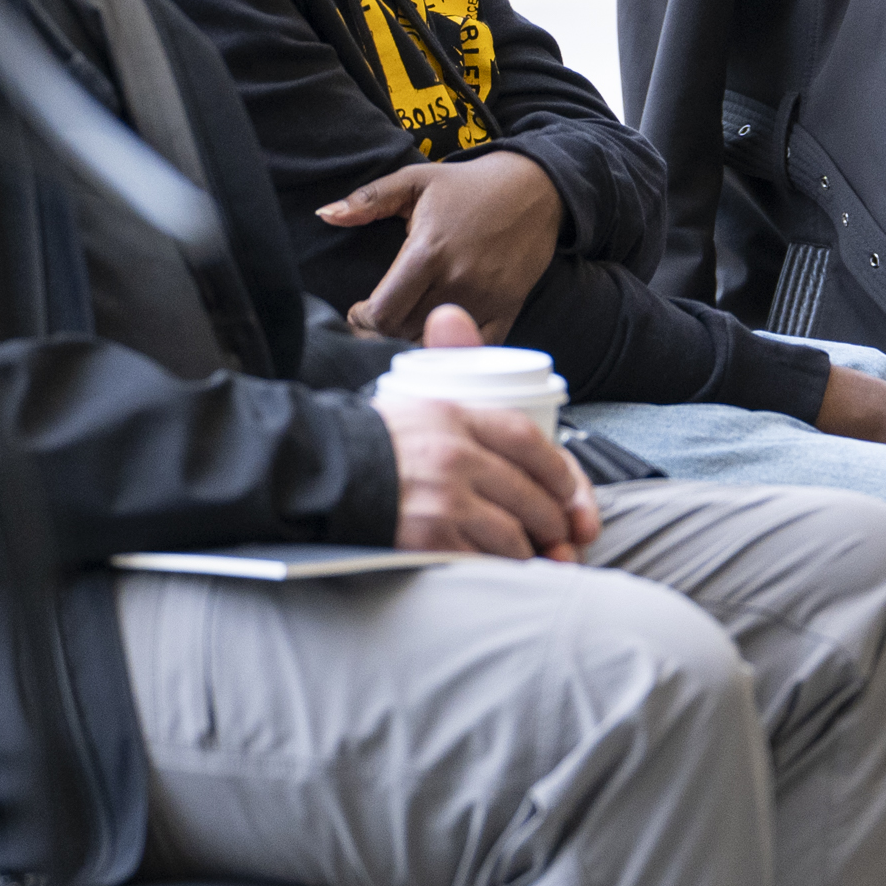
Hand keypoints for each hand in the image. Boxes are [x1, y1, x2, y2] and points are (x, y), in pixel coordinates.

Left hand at [331, 150, 563, 340]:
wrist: (537, 187)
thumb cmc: (469, 185)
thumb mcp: (416, 181)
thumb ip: (368, 199)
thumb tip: (324, 213)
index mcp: (428, 251)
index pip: (382, 312)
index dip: (362, 318)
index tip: (360, 310)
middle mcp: (458, 279)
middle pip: (404, 332)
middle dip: (383, 329)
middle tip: (379, 318)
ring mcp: (485, 297)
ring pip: (435, 342)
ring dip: (413, 339)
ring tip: (405, 325)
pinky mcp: (508, 307)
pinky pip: (475, 346)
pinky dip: (454, 347)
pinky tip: (441, 334)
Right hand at [385, 304, 599, 559]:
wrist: (312, 477)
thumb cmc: (368, 439)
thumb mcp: (410, 395)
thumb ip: (445, 362)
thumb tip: (450, 313)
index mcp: (454, 415)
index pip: (529, 439)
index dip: (561, 473)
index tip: (573, 494)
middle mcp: (453, 456)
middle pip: (530, 493)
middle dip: (554, 521)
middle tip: (561, 535)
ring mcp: (442, 500)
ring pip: (513, 534)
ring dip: (531, 552)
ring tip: (537, 556)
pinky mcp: (426, 540)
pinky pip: (482, 561)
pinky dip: (500, 570)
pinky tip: (505, 571)